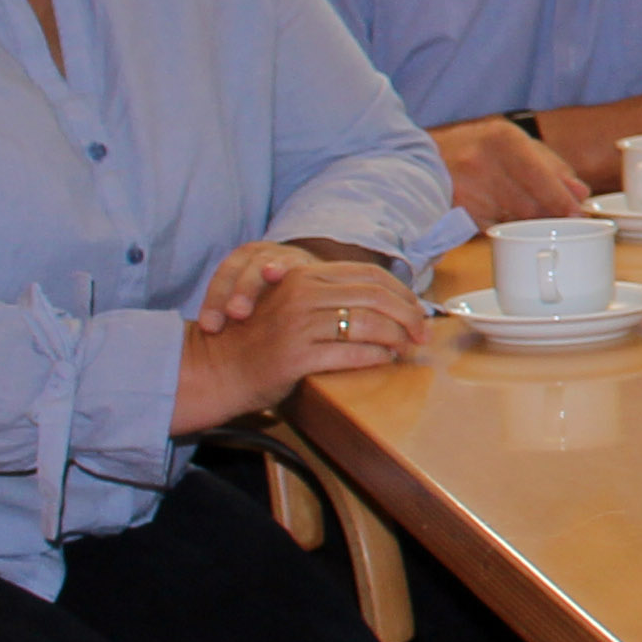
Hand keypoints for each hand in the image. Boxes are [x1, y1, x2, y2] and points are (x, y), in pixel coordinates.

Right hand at [174, 251, 423, 429]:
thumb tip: (389, 302)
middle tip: (424, 334)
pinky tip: (384, 359)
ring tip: (407, 347)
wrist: (218, 367)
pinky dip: (374, 356)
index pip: (369, 275)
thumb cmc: (262, 338)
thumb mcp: (294, 303)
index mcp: (304, 275)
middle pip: (375, 297)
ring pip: (367, 324)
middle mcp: (302, 294)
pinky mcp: (295, 357)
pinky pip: (349, 353)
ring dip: (396, 337)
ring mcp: (298, 325)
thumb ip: (331, 296)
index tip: (420, 311)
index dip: (402, 293)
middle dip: (409, 316)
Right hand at [436, 115, 590, 228]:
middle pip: (530, 205)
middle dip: (551, 216)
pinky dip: (506, 227)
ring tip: (529, 212)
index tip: (578, 214)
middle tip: (564, 221)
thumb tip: (580, 194)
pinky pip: (495, 229)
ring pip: (515, 220)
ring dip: (531, 223)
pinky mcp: (457, 214)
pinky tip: (501, 214)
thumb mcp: (515, 143)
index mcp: (503, 139)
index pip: (541, 178)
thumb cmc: (478, 149)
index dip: (562, 200)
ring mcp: (467, 190)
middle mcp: (482, 162)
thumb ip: (552, 167)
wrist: (423, 158)